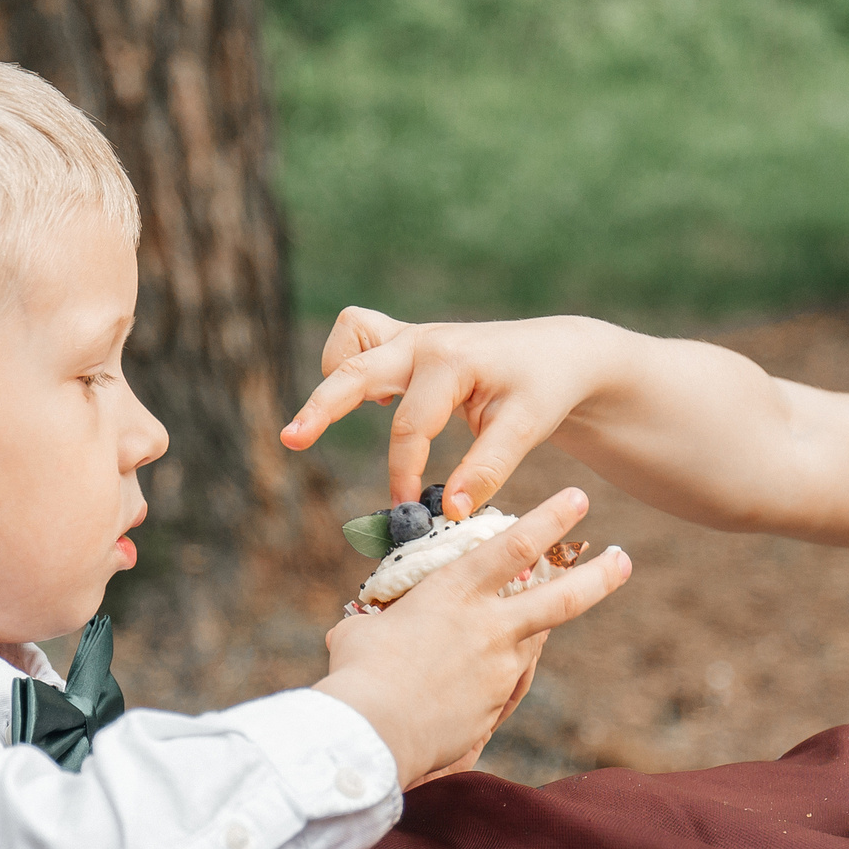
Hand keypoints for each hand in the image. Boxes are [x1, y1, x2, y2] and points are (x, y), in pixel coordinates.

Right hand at [280, 308, 615, 519]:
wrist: (557, 353)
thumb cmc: (543, 390)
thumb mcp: (526, 429)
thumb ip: (486, 470)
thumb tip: (450, 512)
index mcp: (449, 360)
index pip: (410, 427)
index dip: (404, 474)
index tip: (408, 511)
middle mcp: (422, 341)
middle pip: (354, 370)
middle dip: (321, 407)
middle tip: (291, 441)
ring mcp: (410, 336)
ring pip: (350, 341)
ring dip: (334, 380)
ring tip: (315, 427)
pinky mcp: (406, 340)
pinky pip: (359, 336)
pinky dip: (350, 365)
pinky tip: (373, 402)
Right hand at [315, 488, 630, 785]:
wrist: (372, 735)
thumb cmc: (358, 674)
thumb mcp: (363, 631)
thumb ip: (381, 621)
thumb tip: (369, 627)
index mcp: (456, 593)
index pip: (515, 545)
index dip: (551, 519)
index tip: (579, 499)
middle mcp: (490, 628)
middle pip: (561, 597)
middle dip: (599, 576)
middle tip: (624, 560)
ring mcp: (498, 671)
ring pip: (532, 644)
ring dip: (531, 633)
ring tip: (512, 631)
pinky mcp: (493, 710)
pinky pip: (502, 688)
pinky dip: (492, 682)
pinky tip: (466, 690)